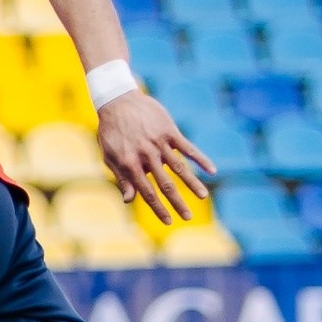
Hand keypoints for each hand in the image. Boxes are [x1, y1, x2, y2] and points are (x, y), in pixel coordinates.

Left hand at [97, 93, 214, 224]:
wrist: (117, 99)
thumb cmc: (112, 131)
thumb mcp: (110, 156)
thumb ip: (122, 178)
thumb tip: (129, 200)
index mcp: (130, 164)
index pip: (147, 192)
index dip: (158, 208)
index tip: (168, 222)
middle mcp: (146, 155)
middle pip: (165, 184)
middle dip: (177, 203)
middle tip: (188, 217)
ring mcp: (159, 142)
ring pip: (179, 167)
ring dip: (192, 183)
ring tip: (203, 197)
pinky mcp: (169, 130)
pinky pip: (187, 147)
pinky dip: (200, 158)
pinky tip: (211, 170)